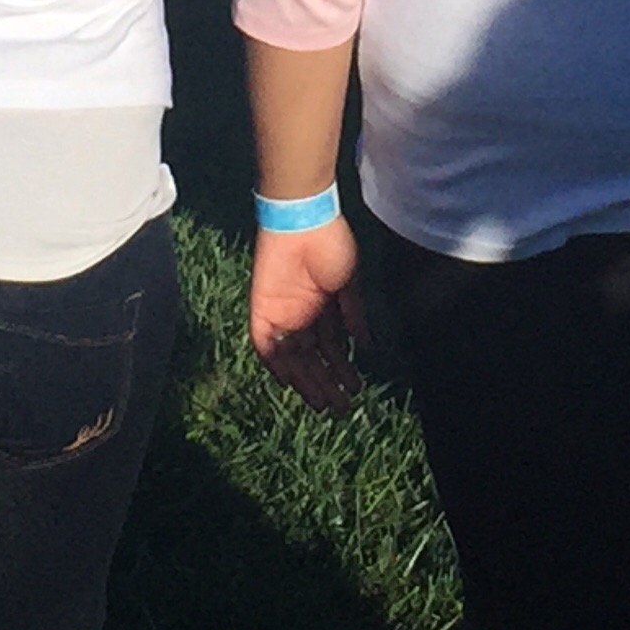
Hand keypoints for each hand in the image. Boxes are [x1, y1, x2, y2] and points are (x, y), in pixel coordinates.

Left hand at [248, 215, 367, 413]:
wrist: (303, 221)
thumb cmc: (331, 245)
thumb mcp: (350, 284)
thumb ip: (355, 316)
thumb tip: (367, 347)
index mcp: (325, 309)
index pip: (332, 348)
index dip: (342, 370)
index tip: (355, 390)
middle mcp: (303, 316)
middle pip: (313, 359)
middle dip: (327, 383)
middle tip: (341, 408)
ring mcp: (282, 315)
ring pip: (294, 358)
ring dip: (307, 381)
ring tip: (323, 404)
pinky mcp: (262, 312)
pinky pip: (267, 346)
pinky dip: (277, 364)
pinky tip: (290, 383)